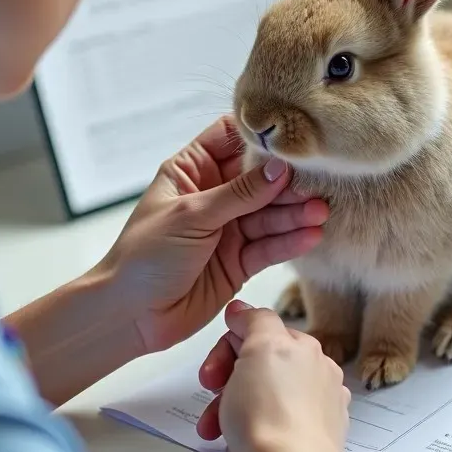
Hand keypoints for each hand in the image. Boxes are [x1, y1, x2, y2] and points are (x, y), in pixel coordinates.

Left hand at [102, 116, 328, 354]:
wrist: (131, 315)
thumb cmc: (144, 257)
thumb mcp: (191, 216)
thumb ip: (239, 194)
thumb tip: (279, 169)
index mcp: (190, 171)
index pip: (229, 138)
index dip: (258, 136)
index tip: (290, 136)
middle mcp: (212, 196)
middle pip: (258, 179)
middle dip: (286, 181)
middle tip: (316, 184)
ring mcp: (227, 229)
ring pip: (269, 214)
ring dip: (294, 213)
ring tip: (320, 212)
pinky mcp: (239, 261)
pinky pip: (269, 246)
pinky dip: (289, 242)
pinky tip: (310, 236)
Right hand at [195, 301, 350, 451]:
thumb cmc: (273, 410)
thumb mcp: (260, 345)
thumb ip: (254, 320)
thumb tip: (244, 308)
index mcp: (307, 350)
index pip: (262, 335)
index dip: (230, 348)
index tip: (213, 369)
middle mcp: (316, 379)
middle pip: (259, 370)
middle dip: (226, 382)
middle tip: (211, 395)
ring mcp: (313, 414)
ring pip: (259, 403)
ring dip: (228, 411)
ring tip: (213, 430)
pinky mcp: (305, 446)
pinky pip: (266, 433)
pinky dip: (249, 436)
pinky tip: (240, 447)